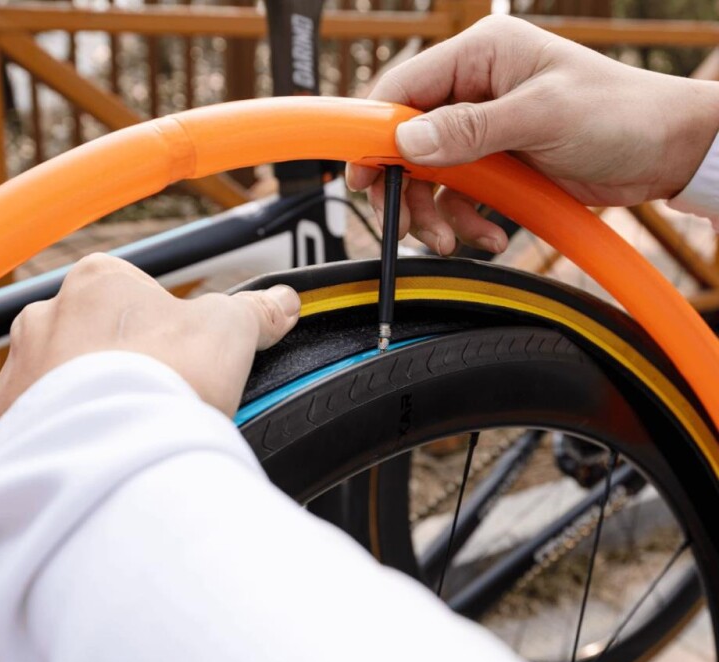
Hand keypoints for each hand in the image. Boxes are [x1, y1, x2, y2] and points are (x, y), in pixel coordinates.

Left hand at [0, 254, 299, 446]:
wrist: (118, 452)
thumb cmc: (166, 374)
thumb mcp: (231, 330)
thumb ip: (255, 312)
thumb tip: (282, 302)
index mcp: (97, 283)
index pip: (136, 291)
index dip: (171, 324)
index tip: (192, 355)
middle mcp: (45, 320)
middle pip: (99, 337)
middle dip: (130, 362)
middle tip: (169, 395)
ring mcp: (21, 375)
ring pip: (66, 383)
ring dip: (97, 400)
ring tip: (139, 430)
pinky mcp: (8, 429)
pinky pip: (41, 430)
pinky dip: (71, 439)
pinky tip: (103, 455)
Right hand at [347, 15, 718, 254]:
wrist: (665, 151)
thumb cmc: (618, 113)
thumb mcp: (541, 117)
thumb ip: (470, 130)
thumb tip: (407, 140)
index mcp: (481, 57)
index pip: (404, 89)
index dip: (375, 134)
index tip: (361, 176)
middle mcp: (475, 91)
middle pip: (409, 142)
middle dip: (405, 188)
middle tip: (404, 226)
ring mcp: (483, 131)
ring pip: (430, 177)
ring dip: (435, 214)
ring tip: (455, 240)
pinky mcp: (495, 165)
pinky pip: (460, 197)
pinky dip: (466, 222)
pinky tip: (490, 237)